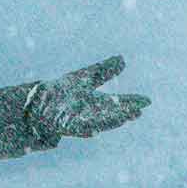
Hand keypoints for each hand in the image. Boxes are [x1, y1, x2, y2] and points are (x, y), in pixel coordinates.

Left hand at [27, 56, 149, 140]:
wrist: (40, 101)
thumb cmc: (62, 90)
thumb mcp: (85, 77)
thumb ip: (103, 70)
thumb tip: (122, 59)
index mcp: (99, 102)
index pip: (119, 102)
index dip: (132, 102)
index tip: (146, 101)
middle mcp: (94, 113)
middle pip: (113, 113)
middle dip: (125, 112)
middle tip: (139, 111)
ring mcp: (82, 120)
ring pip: (101, 122)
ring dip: (113, 120)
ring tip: (126, 117)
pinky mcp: (69, 126)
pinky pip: (82, 127)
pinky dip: (90, 126)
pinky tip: (99, 128)